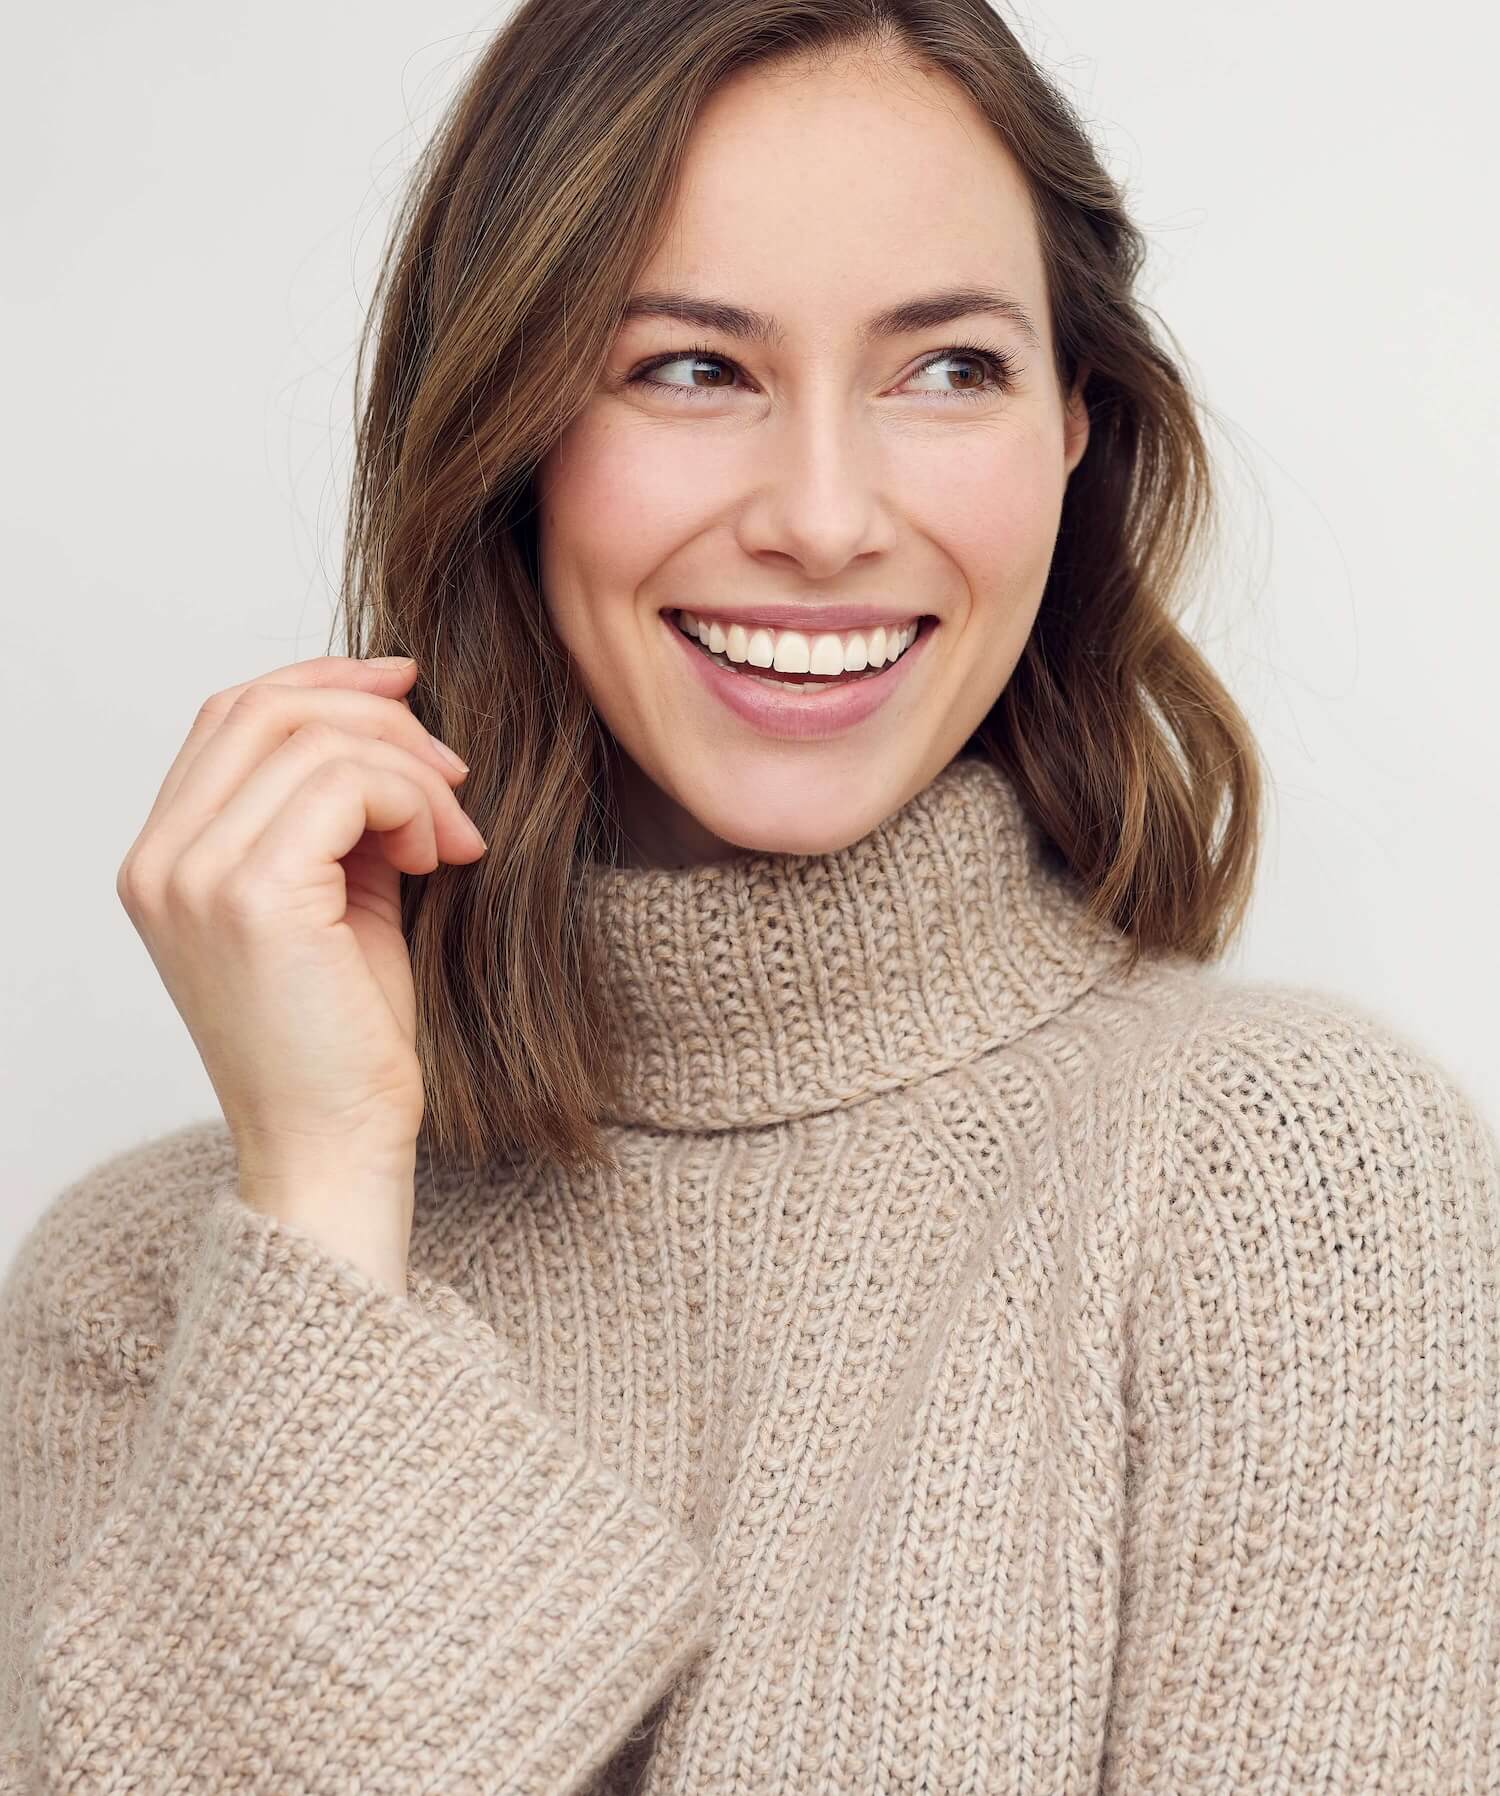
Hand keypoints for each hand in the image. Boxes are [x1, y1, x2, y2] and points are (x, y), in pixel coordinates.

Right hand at [115, 654, 484, 1290]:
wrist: (335, 1150)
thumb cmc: (345, 1044)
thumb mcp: (341, 901)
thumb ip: (343, 815)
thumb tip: (394, 726)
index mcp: (164, 860)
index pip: (232, 714)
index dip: (324, 680)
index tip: (407, 684)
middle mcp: (160, 862)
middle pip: (267, 706)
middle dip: (380, 716)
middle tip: (455, 771)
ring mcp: (194, 877)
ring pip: (316, 739)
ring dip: (411, 771)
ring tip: (453, 840)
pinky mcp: (251, 896)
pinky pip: (345, 784)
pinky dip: (412, 802)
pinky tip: (443, 858)